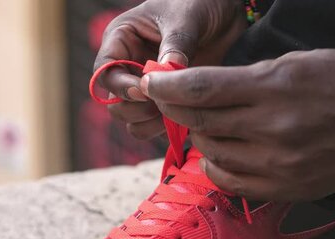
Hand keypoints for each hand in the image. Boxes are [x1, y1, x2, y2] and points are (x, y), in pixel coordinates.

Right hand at [94, 0, 246, 139]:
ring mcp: (150, 87)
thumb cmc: (200, 2)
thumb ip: (176, 43)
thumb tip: (168, 70)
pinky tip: (190, 117)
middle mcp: (131, 66)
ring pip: (134, 121)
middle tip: (164, 104)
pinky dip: (170, 129)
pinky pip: (159, 126)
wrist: (229, 12)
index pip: (104, 73)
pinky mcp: (171, 101)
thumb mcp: (187, 16)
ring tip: (177, 113)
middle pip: (115, 104)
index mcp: (123, 40)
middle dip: (135, 110)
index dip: (120, 87)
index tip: (144, 91)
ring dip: (151, 125)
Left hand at [141, 50, 334, 200]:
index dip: (166, 88)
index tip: (151, 85)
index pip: (200, 89)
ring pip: (213, 153)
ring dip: (199, 136)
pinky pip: (233, 182)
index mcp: (277, 86)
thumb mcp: (300, 63)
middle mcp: (275, 128)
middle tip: (171, 101)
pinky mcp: (291, 187)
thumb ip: (248, 80)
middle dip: (177, 110)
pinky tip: (221, 153)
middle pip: (201, 122)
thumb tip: (205, 92)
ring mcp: (283, 163)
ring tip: (204, 124)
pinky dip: (217, 166)